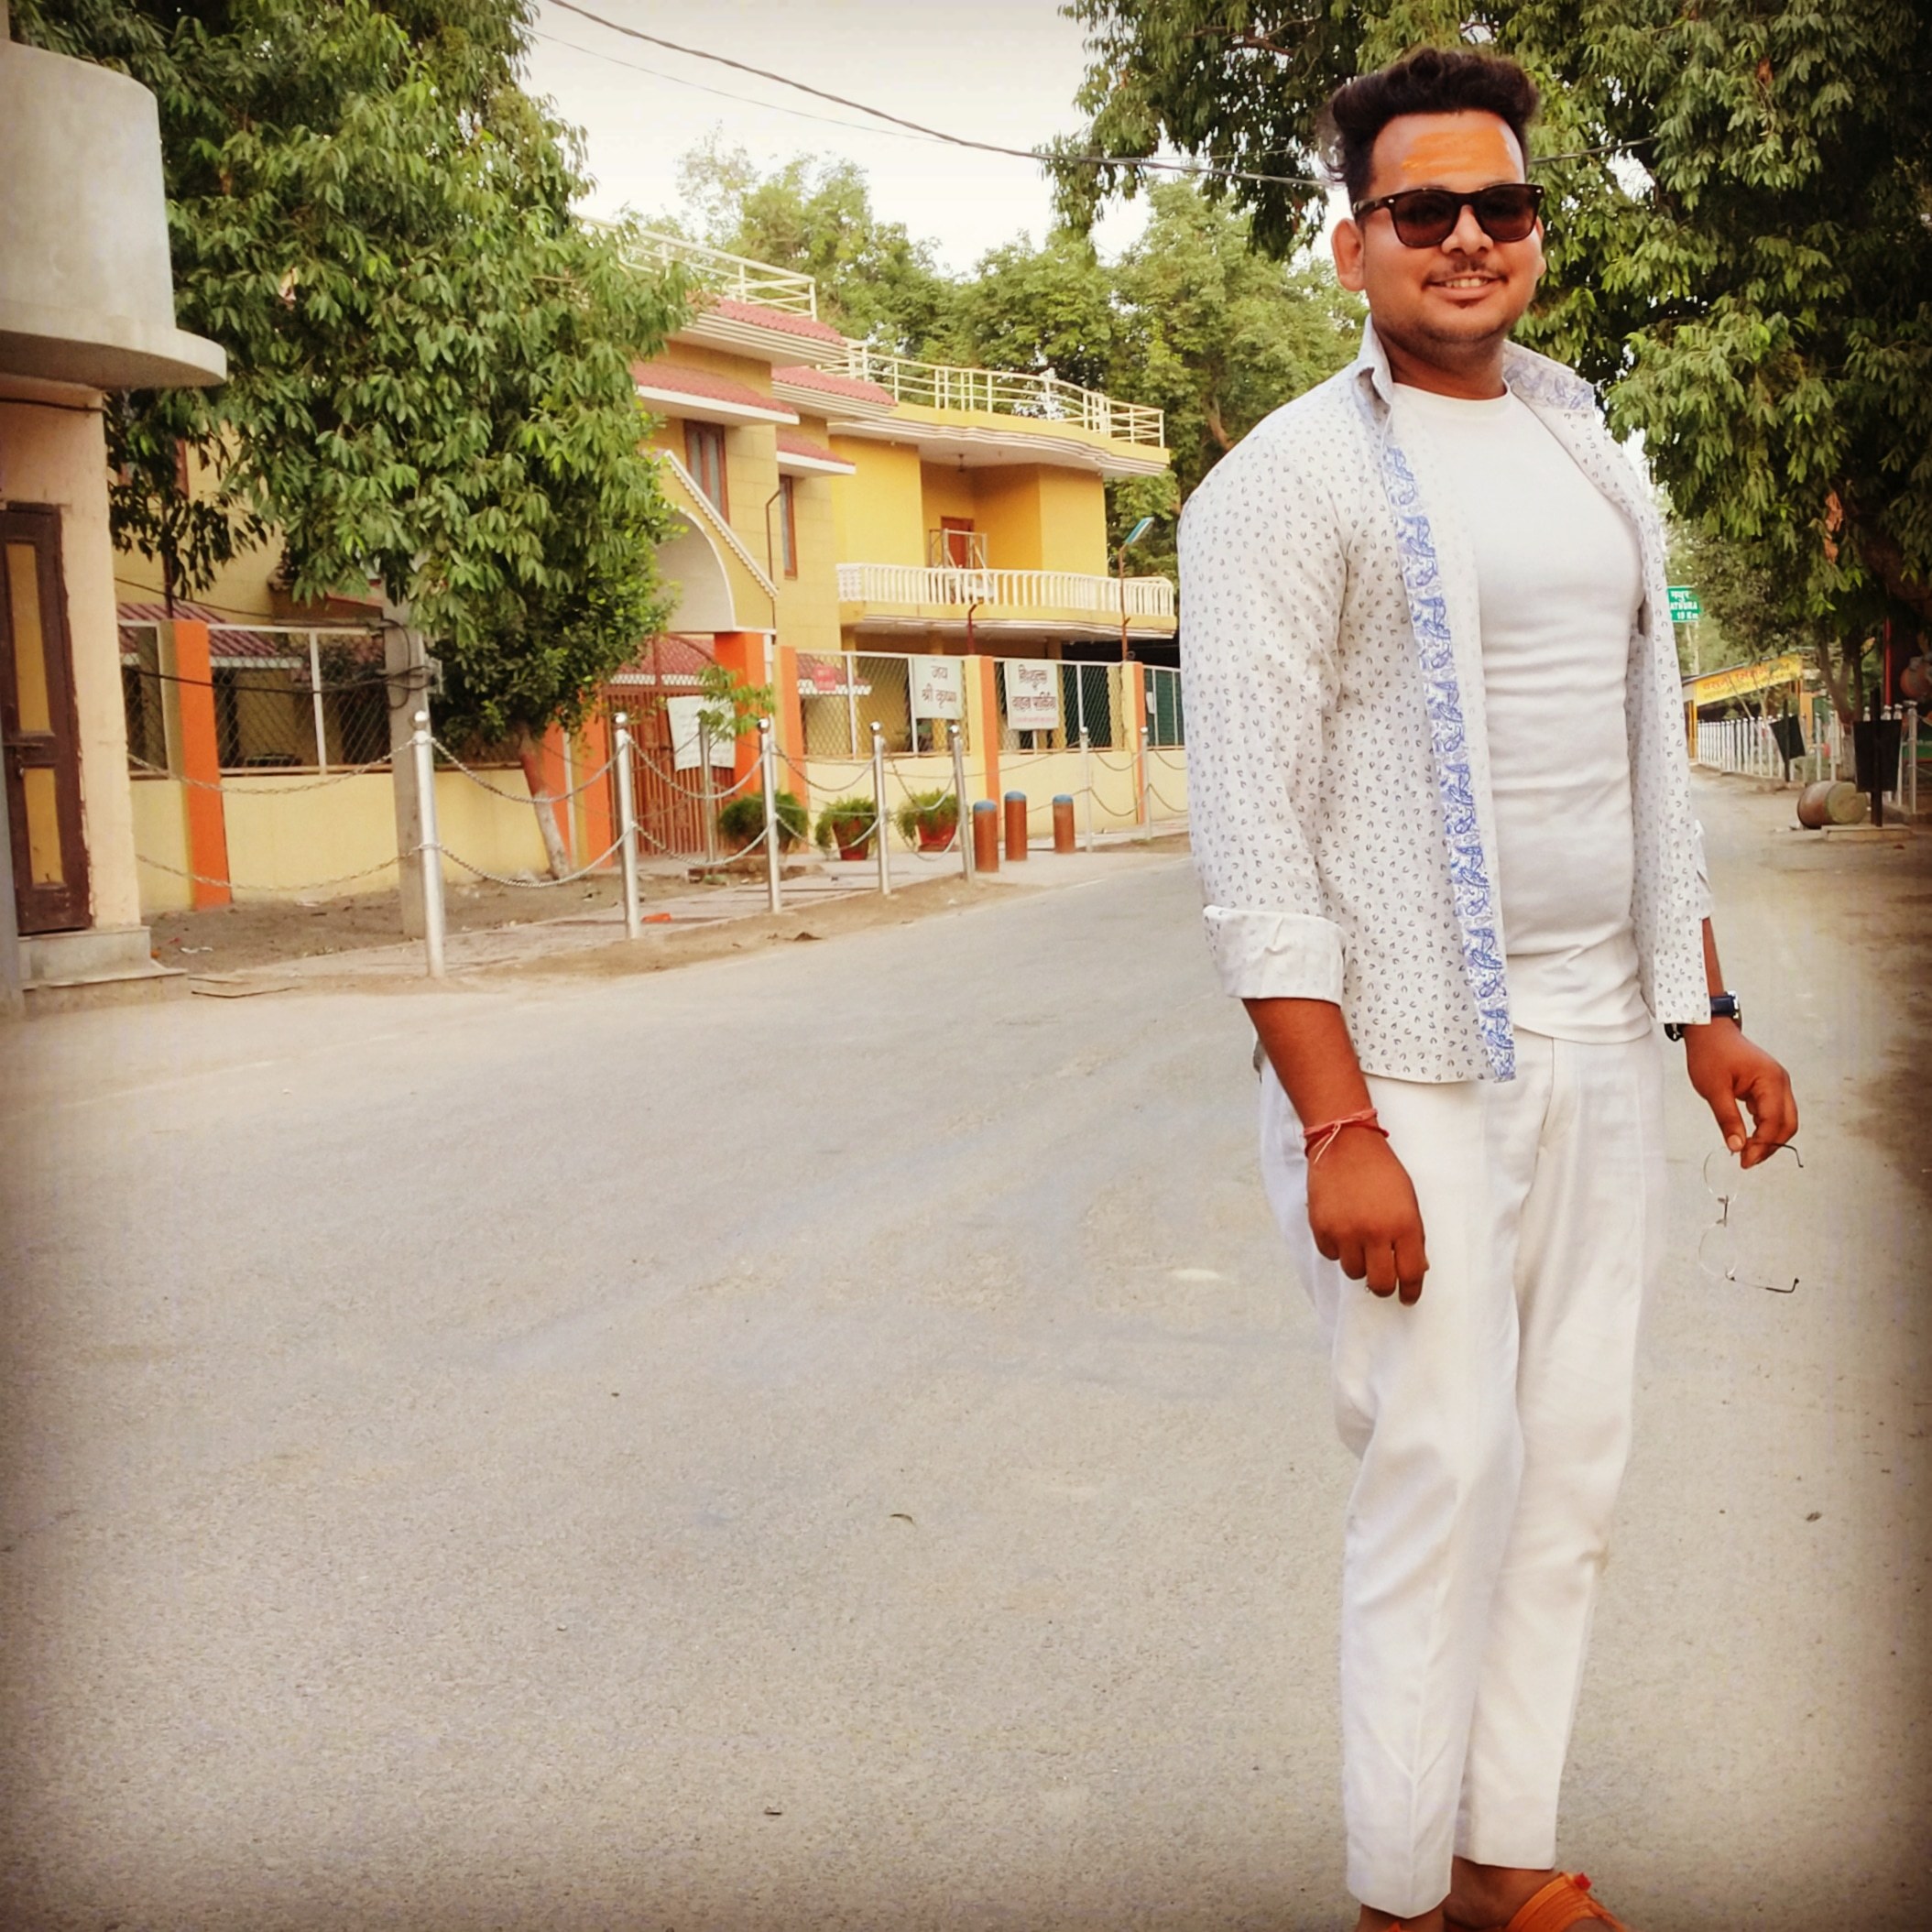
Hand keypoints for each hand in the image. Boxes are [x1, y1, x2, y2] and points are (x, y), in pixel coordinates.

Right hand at [1306, 1128, 1428, 1302]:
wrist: (1345, 1143)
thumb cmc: (1382, 1171)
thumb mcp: (1408, 1201)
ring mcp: (1345, 1231)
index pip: (1410, 1274)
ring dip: (1359, 1264)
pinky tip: (1342, 1228)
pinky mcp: (1321, 1227)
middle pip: (1380, 1283)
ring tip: (1360, 1243)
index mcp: (1403, 1225)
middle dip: (1383, 1286)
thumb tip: (1414, 1270)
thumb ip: (1412, 1236)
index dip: (1410, 1291)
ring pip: (1353, 1272)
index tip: (1407, 1297)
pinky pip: (1331, 1254)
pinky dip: (1338, 1248)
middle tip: (1383, 1281)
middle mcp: (1374, 1232)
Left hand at [1683, 1025, 1798, 1167]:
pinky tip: (1749, 1137)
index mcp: (1771, 1081)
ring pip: (1783, 1120)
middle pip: (1787, 1124)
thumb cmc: (1710, 1053)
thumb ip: (1727, 1119)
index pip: (1774, 1123)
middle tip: (1747, 1161)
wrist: (1709, 1031)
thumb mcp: (1714, 1089)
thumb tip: (1737, 1146)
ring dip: (1768, 1138)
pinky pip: (1774, 1112)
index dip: (1761, 1146)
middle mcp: (1781, 1082)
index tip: (1744, 1161)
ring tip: (1746, 1153)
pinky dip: (1764, 1127)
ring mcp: (1777, 1083)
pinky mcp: (1769, 1085)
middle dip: (1770, 1146)